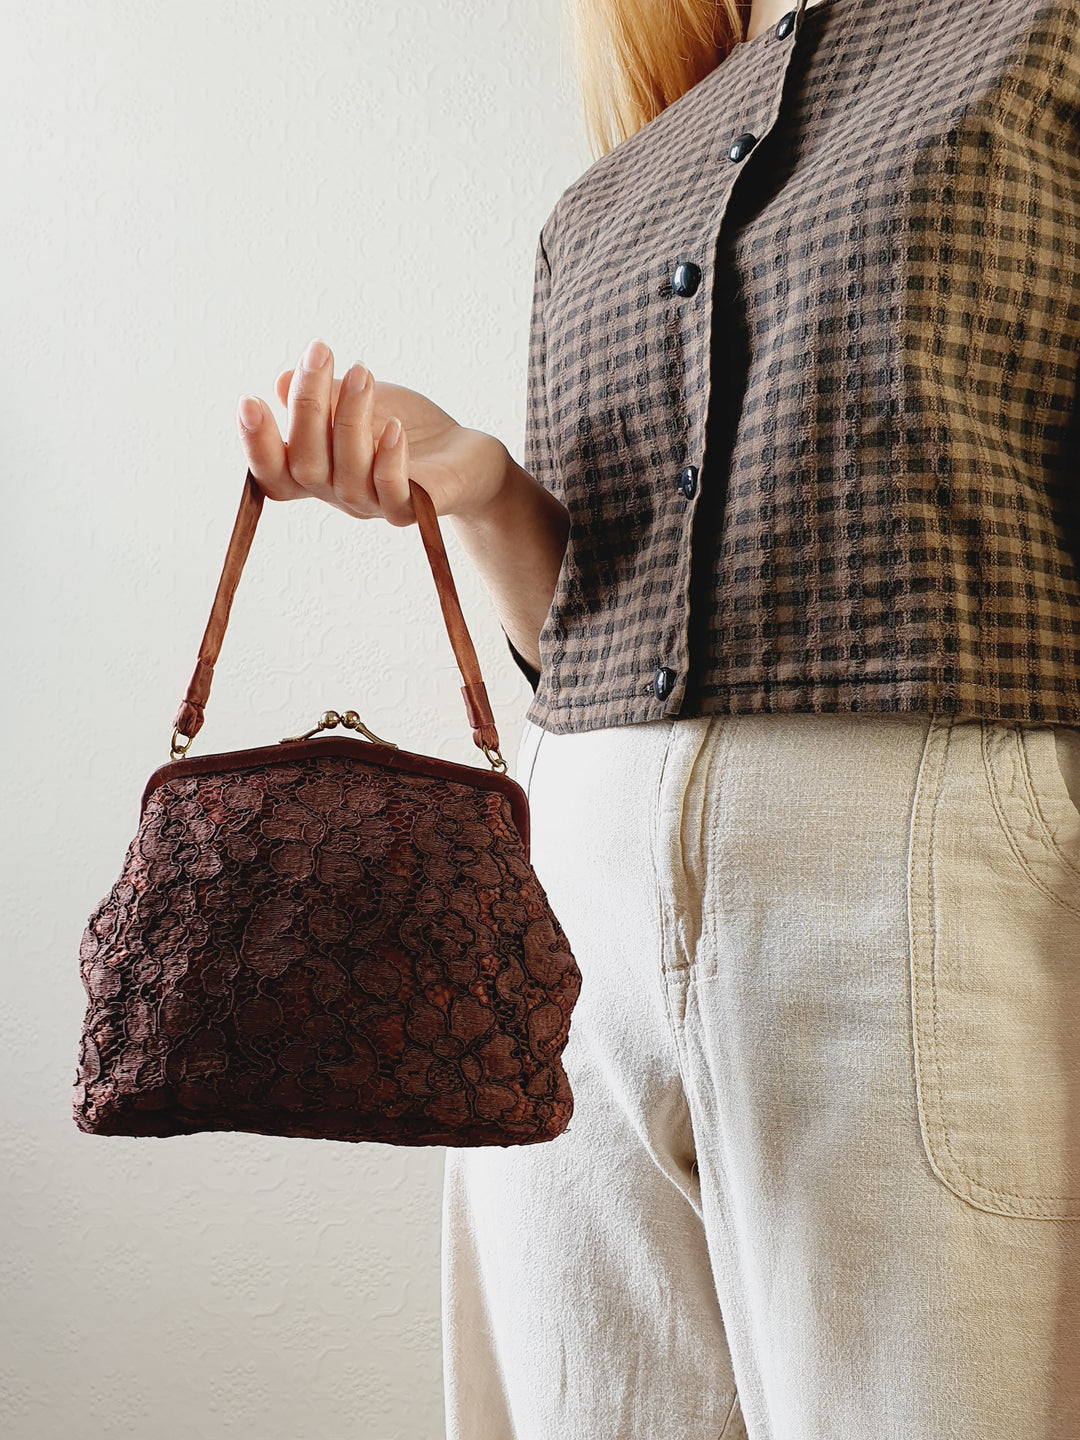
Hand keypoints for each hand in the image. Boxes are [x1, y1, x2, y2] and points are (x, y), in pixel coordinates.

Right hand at [236, 338, 509, 524]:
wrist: (463, 456)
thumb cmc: (401, 426)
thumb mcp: (356, 400)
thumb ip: (321, 397)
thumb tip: (282, 380)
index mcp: (315, 471)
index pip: (272, 472)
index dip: (256, 444)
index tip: (250, 400)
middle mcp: (337, 493)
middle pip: (306, 464)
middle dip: (308, 405)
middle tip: (320, 353)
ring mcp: (372, 505)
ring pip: (346, 473)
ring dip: (350, 418)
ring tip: (362, 372)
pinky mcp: (411, 509)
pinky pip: (392, 491)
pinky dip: (388, 459)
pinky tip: (393, 427)